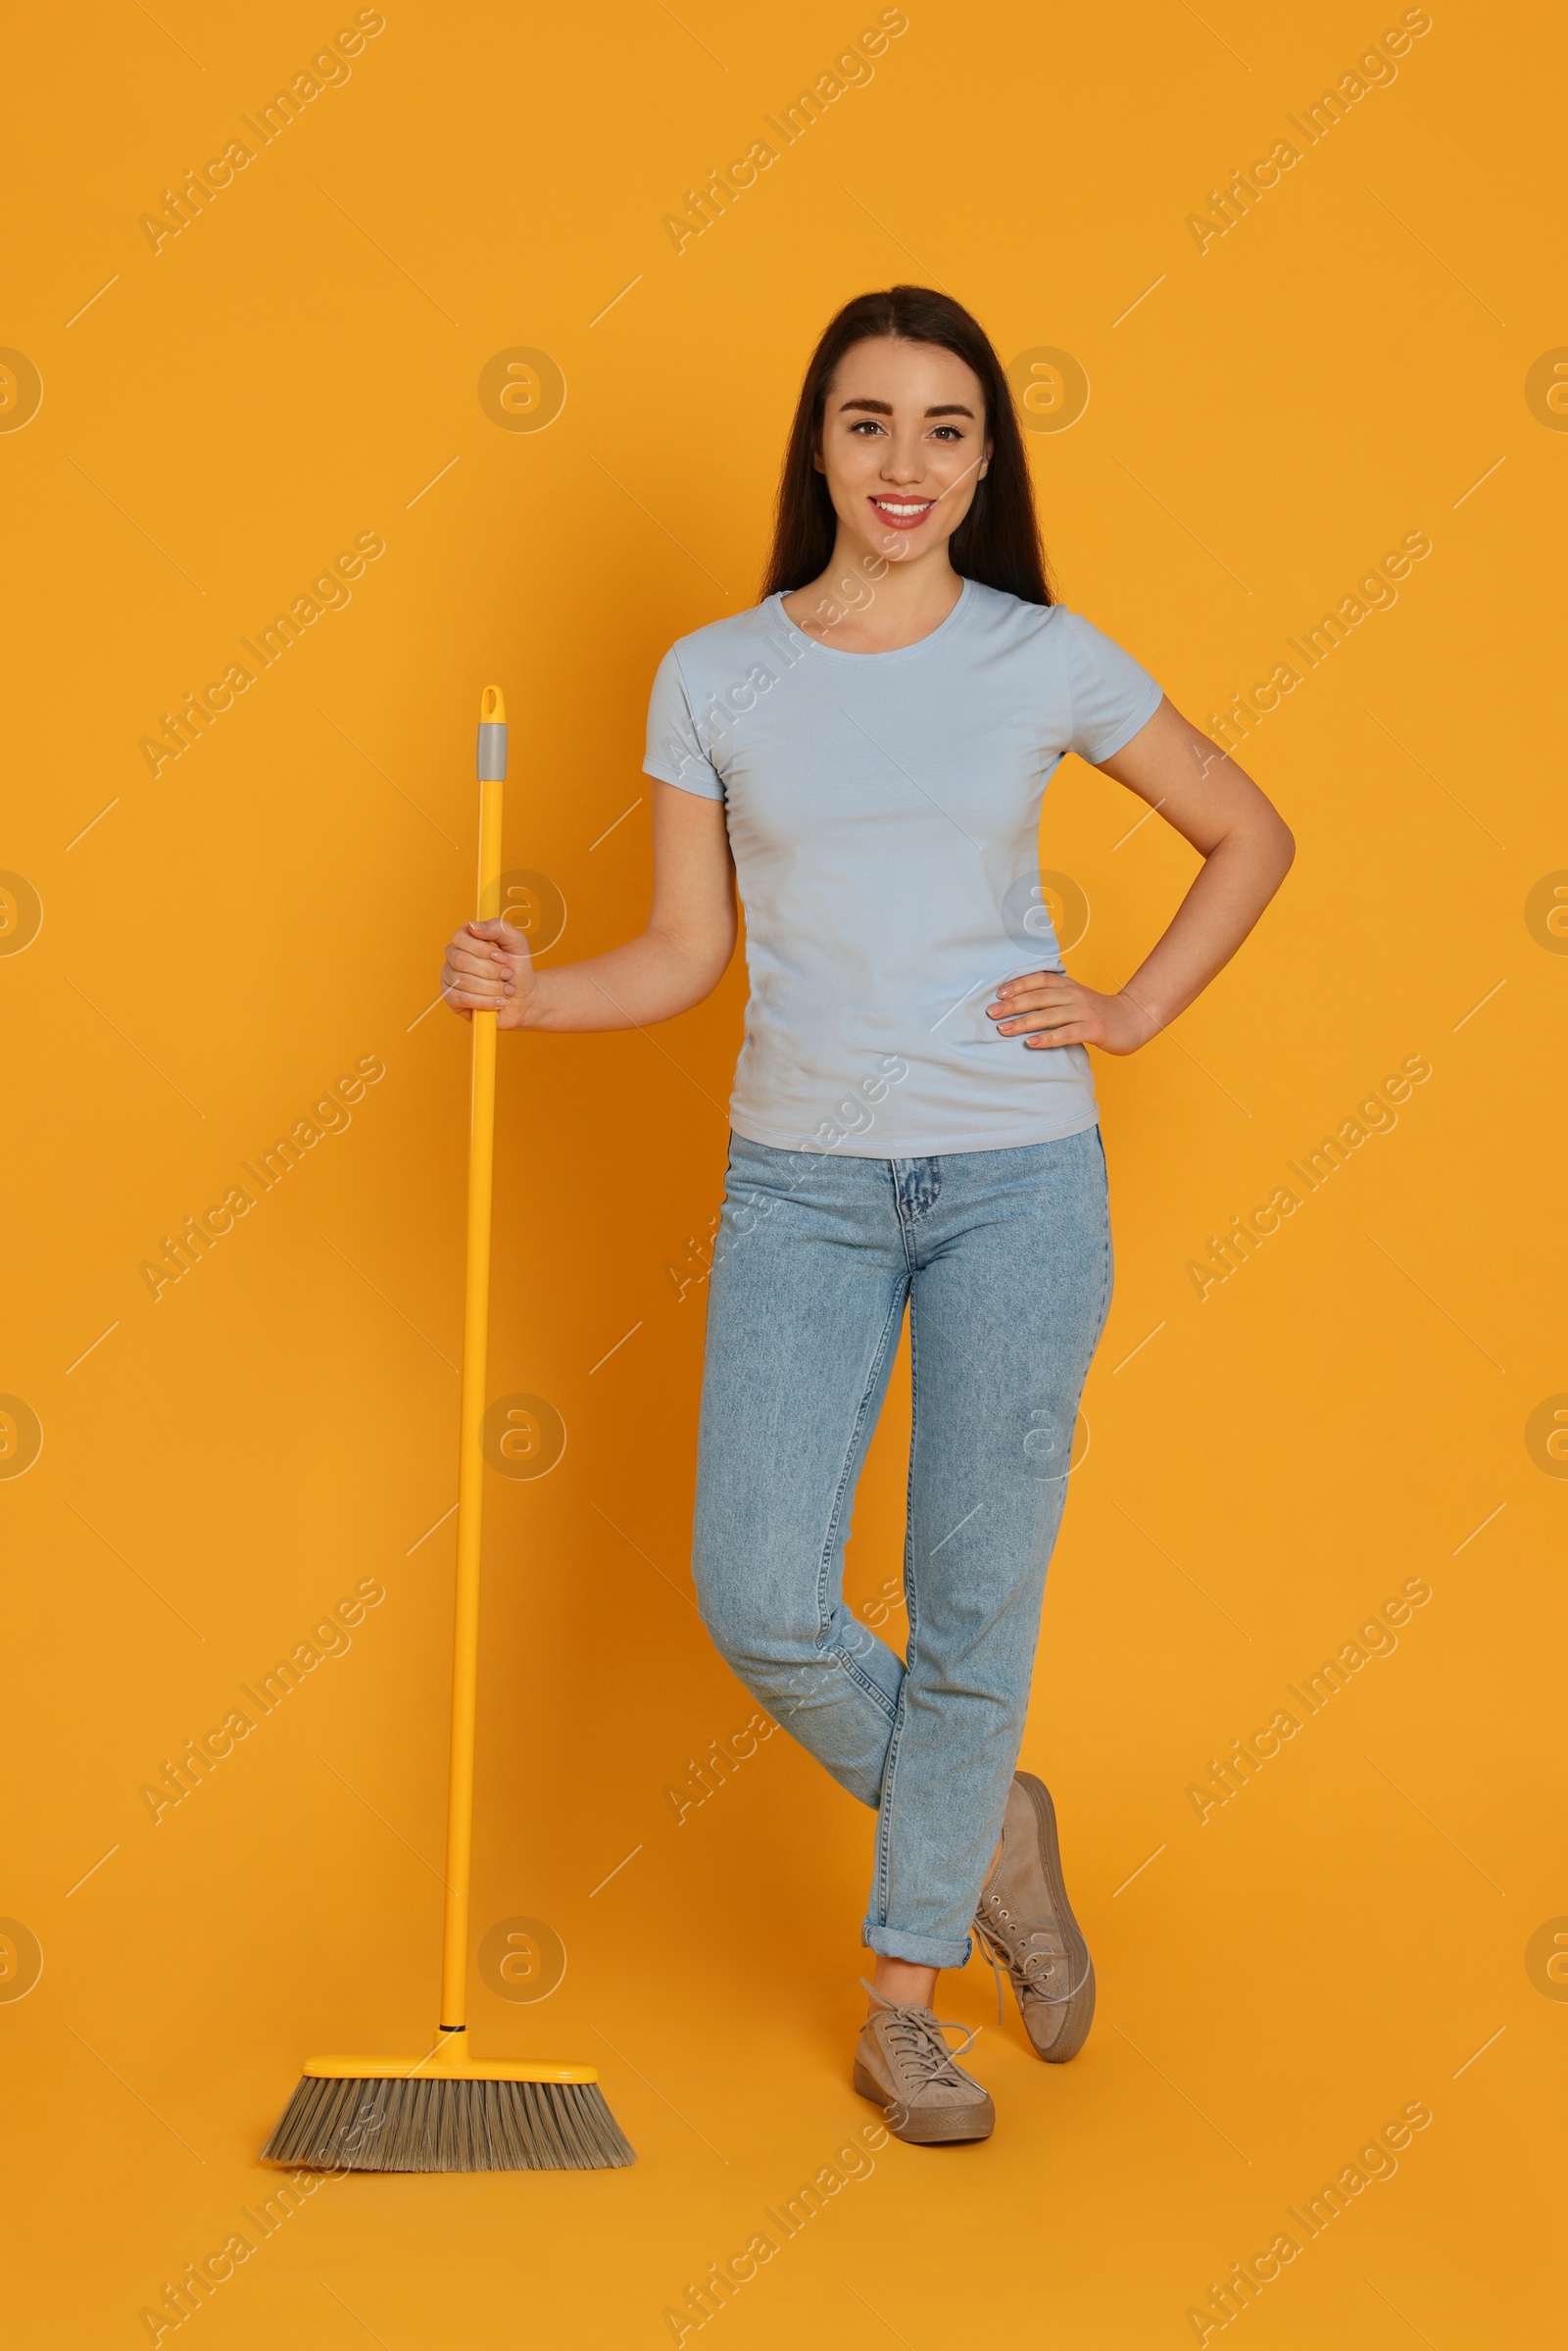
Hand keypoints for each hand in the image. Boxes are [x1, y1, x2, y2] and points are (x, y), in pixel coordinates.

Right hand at [440, 918, 534, 1027]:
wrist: (524, 996)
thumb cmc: (517, 966)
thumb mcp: (515, 941)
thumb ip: (497, 927)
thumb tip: (473, 926)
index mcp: (465, 938)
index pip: (461, 938)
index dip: (484, 950)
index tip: (503, 958)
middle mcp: (453, 956)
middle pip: (461, 961)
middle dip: (491, 971)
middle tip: (507, 975)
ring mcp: (449, 977)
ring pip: (464, 981)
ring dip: (493, 987)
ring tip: (506, 990)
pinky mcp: (451, 998)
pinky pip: (463, 999)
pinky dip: (486, 1001)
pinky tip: (499, 1001)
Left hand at [986, 969, 1158, 1055]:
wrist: (1134, 1019)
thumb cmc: (1098, 1013)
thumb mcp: (1075, 999)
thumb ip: (1053, 999)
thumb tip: (1019, 1004)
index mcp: (1069, 986)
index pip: (1040, 979)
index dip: (1019, 984)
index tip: (999, 993)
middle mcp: (1075, 996)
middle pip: (1039, 997)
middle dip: (1013, 1005)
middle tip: (992, 1013)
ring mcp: (1085, 1012)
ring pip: (1049, 1015)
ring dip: (1024, 1022)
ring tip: (1004, 1030)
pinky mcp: (1094, 1029)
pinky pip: (1067, 1033)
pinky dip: (1048, 1038)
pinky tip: (1032, 1043)